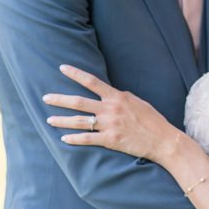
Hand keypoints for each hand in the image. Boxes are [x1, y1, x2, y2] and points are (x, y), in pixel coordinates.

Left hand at [43, 66, 178, 162]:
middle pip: (79, 102)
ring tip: (48, 119)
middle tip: (45, 97)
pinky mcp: (111, 140)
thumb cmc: (152, 119)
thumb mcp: (137, 101)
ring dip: (62, 120)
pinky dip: (74, 139)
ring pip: (79, 121)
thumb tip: (109, 93)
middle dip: (60, 99)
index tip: (62, 68)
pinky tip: (63, 138)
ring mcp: (110, 125)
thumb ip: (121, 97)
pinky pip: (87, 139)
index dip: (75, 74)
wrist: (163, 140)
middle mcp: (111, 109)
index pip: (91, 81)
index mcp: (117, 96)